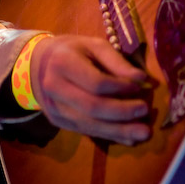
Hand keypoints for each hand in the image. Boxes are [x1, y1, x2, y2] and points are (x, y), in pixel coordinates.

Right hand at [30, 34, 150, 144]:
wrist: (39, 64)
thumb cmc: (73, 50)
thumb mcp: (93, 45)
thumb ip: (115, 60)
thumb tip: (141, 78)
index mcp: (63, 63)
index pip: (96, 82)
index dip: (120, 86)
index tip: (140, 85)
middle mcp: (55, 88)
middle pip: (92, 107)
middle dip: (122, 112)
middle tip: (145, 110)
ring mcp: (55, 108)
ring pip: (89, 125)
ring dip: (118, 131)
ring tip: (143, 133)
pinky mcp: (58, 122)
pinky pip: (86, 131)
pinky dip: (109, 136)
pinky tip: (128, 138)